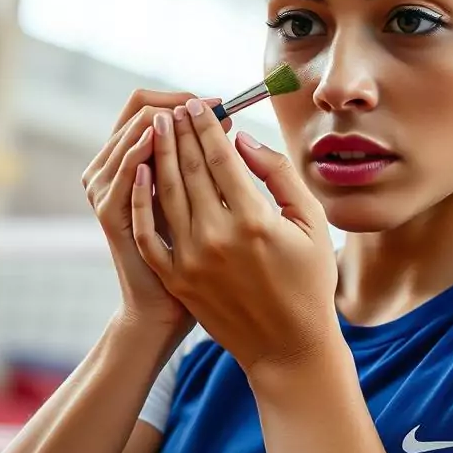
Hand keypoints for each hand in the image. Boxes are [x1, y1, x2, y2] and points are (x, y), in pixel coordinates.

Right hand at [81, 90, 229, 336]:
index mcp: (144, 164)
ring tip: (182, 116)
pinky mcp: (111, 219)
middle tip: (207, 106)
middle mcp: (120, 171)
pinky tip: (154, 145)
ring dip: (154, 124)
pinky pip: (117, 182)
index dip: (186, 100)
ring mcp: (110, 193)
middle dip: (176, 107)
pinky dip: (133, 159)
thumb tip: (234, 131)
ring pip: (125, 140)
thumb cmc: (199, 262)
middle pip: (137, 113)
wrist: (168, 311)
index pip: (153, 107)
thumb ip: (210, 169)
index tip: (221, 102)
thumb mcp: (202, 208)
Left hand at [135, 99, 337, 374]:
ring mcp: (191, 260)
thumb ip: (279, 176)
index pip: (221, 158)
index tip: (201, 104)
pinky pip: (150, 232)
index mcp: (254, 221)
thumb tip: (242, 140)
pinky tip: (140, 174)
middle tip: (177, 108)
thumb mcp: (311, 223)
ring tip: (158, 127)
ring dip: (160, 155)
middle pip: (190, 169)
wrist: (288, 348)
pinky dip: (142, 200)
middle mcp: (217, 237)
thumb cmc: (309, 282)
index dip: (208, 126)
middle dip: (182, 132)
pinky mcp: (177, 278)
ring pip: (167, 193)